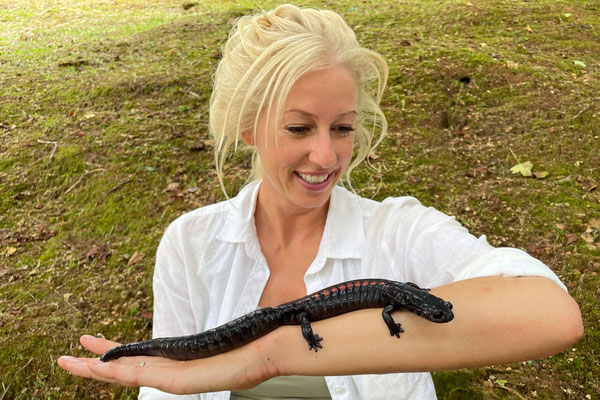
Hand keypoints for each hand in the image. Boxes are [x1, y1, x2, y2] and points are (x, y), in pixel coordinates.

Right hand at [57, 334, 278, 393]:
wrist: (264, 353)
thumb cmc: (244, 345)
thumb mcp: (217, 339)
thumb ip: (205, 336)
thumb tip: (206, 330)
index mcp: (174, 361)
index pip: (133, 358)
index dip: (109, 352)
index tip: (89, 342)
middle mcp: (168, 372)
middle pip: (121, 370)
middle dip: (92, 365)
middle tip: (64, 359)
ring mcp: (171, 378)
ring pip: (125, 374)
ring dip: (96, 370)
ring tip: (70, 364)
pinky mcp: (179, 380)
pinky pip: (142, 375)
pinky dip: (118, 372)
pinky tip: (100, 368)